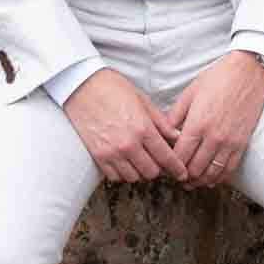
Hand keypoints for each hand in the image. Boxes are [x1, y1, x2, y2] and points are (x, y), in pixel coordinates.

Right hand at [64, 68, 184, 183]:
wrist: (81, 86)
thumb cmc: (112, 88)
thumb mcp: (142, 100)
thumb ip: (161, 122)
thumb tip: (176, 136)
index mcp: (143, 128)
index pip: (166, 157)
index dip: (177, 168)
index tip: (181, 173)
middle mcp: (129, 144)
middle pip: (152, 172)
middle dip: (159, 169)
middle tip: (158, 161)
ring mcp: (112, 152)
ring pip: (134, 177)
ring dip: (140, 172)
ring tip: (140, 161)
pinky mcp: (98, 156)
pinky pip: (115, 177)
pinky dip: (123, 173)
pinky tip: (125, 162)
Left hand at [169, 50, 263, 187]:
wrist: (249, 71)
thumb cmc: (218, 78)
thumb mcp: (190, 93)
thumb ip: (175, 116)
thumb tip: (164, 133)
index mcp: (197, 124)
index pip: (179, 156)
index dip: (170, 166)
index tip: (165, 166)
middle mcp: (213, 137)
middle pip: (194, 169)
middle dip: (182, 176)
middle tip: (175, 176)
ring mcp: (229, 142)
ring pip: (211, 173)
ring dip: (199, 181)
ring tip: (191, 182)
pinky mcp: (242, 143)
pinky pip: (229, 169)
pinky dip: (218, 177)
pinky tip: (210, 179)